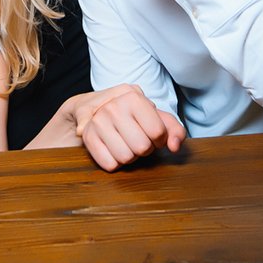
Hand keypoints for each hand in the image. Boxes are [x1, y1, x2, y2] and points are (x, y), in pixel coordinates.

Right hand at [72, 84, 186, 171]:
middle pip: (142, 147)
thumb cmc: (132, 114)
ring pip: (126, 158)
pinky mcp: (87, 137)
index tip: (151, 133)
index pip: (157, 132)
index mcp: (133, 97)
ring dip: (129, 156)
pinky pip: (110, 165)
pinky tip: (112, 149)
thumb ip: (173, 129)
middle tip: (136, 138)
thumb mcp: (155, 115)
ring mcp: (98, 122)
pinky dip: (115, 162)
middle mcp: (114, 107)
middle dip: (144, 148)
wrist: (95, 107)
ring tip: (124, 142)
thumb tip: (175, 146)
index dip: (158, 139)